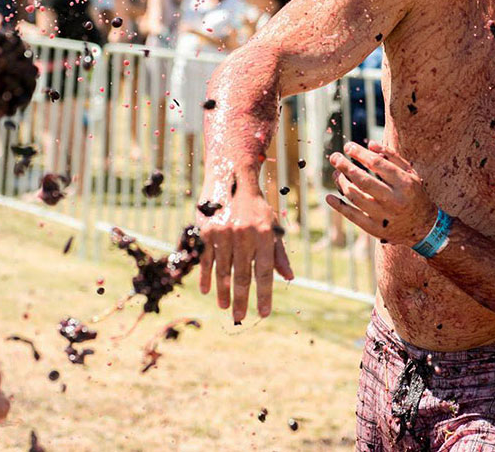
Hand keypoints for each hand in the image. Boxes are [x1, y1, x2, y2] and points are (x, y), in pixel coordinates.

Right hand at [197, 176, 293, 321]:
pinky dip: (206, 277)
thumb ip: (278, 253)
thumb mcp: (272, 225)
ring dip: (224, 292)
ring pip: (223, 271)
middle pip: (242, 275)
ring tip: (225, 307)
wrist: (231, 177)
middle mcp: (244, 235)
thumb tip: (289, 278)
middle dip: (241, 299)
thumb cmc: (255, 206)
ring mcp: (223, 233)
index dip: (264, 294)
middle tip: (239, 317)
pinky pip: (206, 260)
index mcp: (265, 234)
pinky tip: (207, 291)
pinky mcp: (206, 231)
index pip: (265, 272)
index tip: (263, 313)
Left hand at [326, 140, 436, 244]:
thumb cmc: (414, 194)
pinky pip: (353, 216)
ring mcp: (384, 216)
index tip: (348, 147)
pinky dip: (339, 206)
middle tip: (334, 157)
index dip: (360, 154)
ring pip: (356, 197)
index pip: (377, 165)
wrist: (424, 227)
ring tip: (336, 174)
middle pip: (364, 181)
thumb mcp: (410, 173)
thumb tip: (370, 144)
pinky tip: (329, 197)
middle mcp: (394, 200)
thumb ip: (391, 156)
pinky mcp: (375, 229)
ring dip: (342, 183)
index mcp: (404, 183)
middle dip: (345, 167)